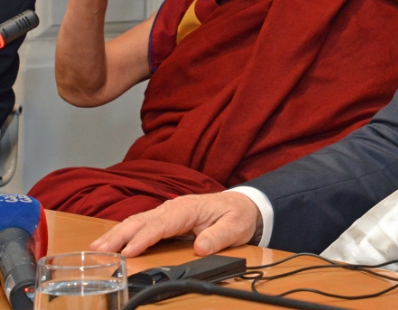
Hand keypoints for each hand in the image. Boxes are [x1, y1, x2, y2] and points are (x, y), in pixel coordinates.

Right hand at [90, 191, 262, 256]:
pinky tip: (110, 241)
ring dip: (116, 233)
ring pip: (137, 221)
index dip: (143, 238)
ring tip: (95, 247)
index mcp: (189, 208)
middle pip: (142, 220)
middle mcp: (174, 207)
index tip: (128, 251)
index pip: (162, 224)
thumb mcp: (235, 227)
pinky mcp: (166, 217)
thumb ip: (218, 237)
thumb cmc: (238, 215)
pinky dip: (124, 232)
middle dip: (119, 235)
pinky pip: (141, 224)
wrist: (243, 206)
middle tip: (98, 250)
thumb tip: (200, 247)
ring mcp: (168, 211)